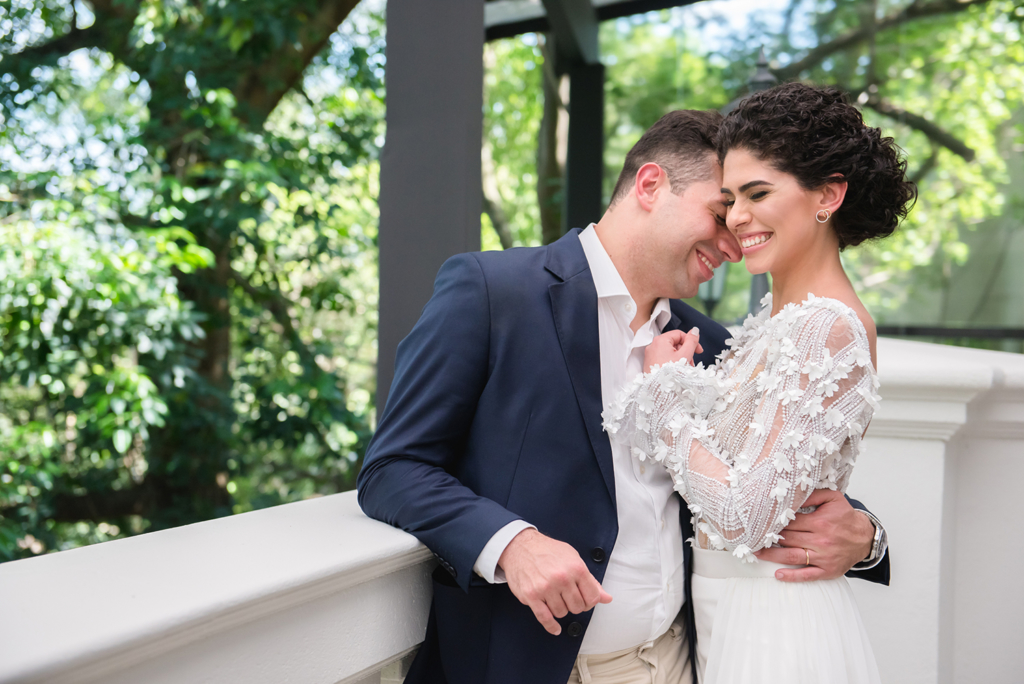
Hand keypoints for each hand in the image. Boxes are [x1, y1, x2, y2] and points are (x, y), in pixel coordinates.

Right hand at [498, 528, 612, 634]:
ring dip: (560, 609)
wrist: (520, 546)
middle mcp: (562, 579)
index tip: (584, 600)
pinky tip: (555, 628)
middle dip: (574, 605)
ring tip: (555, 598)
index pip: (592, 598)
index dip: (590, 601)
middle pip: (577, 607)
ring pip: (561, 613)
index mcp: (576, 568)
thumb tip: (606, 598)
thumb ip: (590, 580)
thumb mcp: (573, 558)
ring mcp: (546, 588)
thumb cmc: (547, 551)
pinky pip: (544, 618)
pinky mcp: (531, 596)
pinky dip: (551, 626)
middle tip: (568, 598)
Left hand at [643, 327, 702, 372]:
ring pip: (670, 352)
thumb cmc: (670, 373)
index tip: (699, 351)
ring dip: (680, 359)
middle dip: (686, 352)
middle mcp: (653, 346)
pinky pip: (664, 359)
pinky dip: (672, 363)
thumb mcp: (685, 355)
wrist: (658, 391)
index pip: (679, 334)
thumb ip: (691, 341)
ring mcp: (650, 355)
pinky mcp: (650, 364)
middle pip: (674, 343)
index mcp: (660, 340)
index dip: (691, 341)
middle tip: (691, 363)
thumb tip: (695, 330)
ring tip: (685, 370)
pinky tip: (677, 372)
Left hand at [754, 489, 873, 580]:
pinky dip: (792, 576)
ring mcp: (824, 557)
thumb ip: (812, 494)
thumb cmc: (845, 517)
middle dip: (769, 539)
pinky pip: (808, 575)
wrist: (865, 537)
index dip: (773, 523)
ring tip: (757, 554)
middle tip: (752, 538)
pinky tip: (778, 575)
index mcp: (820, 522)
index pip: (790, 523)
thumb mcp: (832, 498)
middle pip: (788, 539)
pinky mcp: (828, 570)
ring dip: (773, 556)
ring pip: (793, 556)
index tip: (759, 523)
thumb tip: (793, 493)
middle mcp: (821, 541)